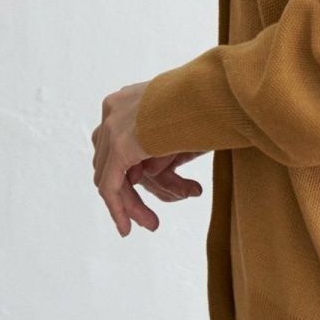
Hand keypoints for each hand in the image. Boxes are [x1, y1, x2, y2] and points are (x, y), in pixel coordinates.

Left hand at [90, 79, 203, 236]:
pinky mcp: (119, 147)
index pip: (115, 143)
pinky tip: (128, 228)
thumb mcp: (178, 120)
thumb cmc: (206, 102)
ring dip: (130, 205)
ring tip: (152, 224)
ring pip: (110, 177)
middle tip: (149, 217)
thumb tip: (148, 173)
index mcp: (126, 98)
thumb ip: (158, 142)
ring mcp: (113, 127)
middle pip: (111, 162)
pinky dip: (119, 209)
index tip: (148, 187)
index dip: (128, 171)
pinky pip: (110, 187)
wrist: (210, 91)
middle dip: (129, 193)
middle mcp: (113, 110)